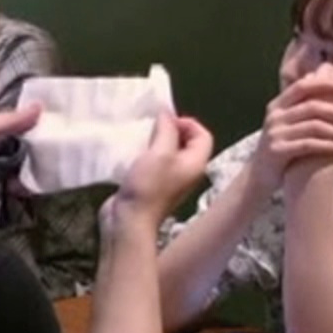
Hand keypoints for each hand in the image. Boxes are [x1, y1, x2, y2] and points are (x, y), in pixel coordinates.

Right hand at [108, 111, 213, 229]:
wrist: (129, 220)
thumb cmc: (149, 185)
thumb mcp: (160, 151)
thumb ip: (166, 129)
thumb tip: (166, 113)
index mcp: (195, 163)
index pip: (203, 134)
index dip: (187, 122)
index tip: (165, 120)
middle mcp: (187, 170)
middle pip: (186, 142)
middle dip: (171, 129)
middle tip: (152, 127)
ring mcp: (169, 179)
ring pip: (168, 151)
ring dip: (156, 140)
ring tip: (141, 136)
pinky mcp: (153, 183)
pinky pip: (154, 161)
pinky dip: (146, 152)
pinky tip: (133, 151)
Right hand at [249, 58, 332, 192]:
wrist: (260, 174)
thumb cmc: (282, 144)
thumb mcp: (286, 121)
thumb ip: (301, 103)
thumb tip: (321, 78)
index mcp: (278, 105)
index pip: (302, 86)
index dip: (324, 84)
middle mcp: (275, 116)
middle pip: (311, 107)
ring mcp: (275, 133)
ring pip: (313, 127)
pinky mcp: (277, 151)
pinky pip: (308, 145)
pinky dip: (328, 145)